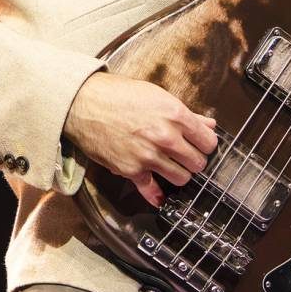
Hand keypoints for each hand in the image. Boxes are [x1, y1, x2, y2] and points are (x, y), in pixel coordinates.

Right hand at [65, 73, 216, 206]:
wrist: (82, 103)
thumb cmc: (116, 94)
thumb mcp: (156, 96)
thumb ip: (185, 113)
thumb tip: (207, 124)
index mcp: (175, 115)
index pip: (209, 142)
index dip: (205, 143)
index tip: (199, 144)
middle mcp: (165, 137)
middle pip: (198, 163)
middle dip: (193, 159)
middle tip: (184, 155)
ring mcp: (148, 156)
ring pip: (182, 178)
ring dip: (178, 173)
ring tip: (170, 166)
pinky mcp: (131, 170)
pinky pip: (152, 191)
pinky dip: (157, 196)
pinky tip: (160, 196)